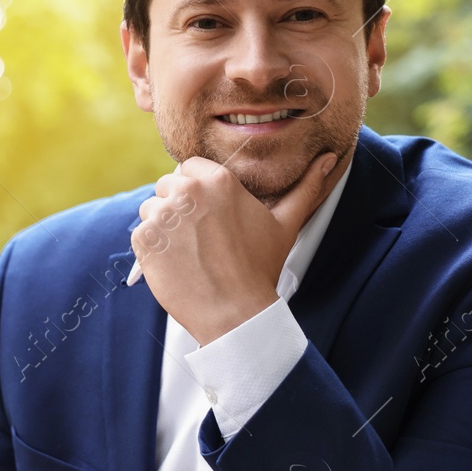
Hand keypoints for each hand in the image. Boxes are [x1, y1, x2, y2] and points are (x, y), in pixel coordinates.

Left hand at [131, 150, 342, 345]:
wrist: (234, 313)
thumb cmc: (260, 269)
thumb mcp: (285, 224)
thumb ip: (306, 187)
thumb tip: (331, 157)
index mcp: (219, 180)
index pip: (189, 166)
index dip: (196, 190)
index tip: (206, 214)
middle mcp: (187, 191)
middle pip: (167, 185)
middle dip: (178, 207)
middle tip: (199, 238)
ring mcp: (162, 215)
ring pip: (151, 209)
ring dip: (163, 228)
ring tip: (188, 253)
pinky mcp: (144, 240)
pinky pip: (140, 234)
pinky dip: (151, 249)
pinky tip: (175, 264)